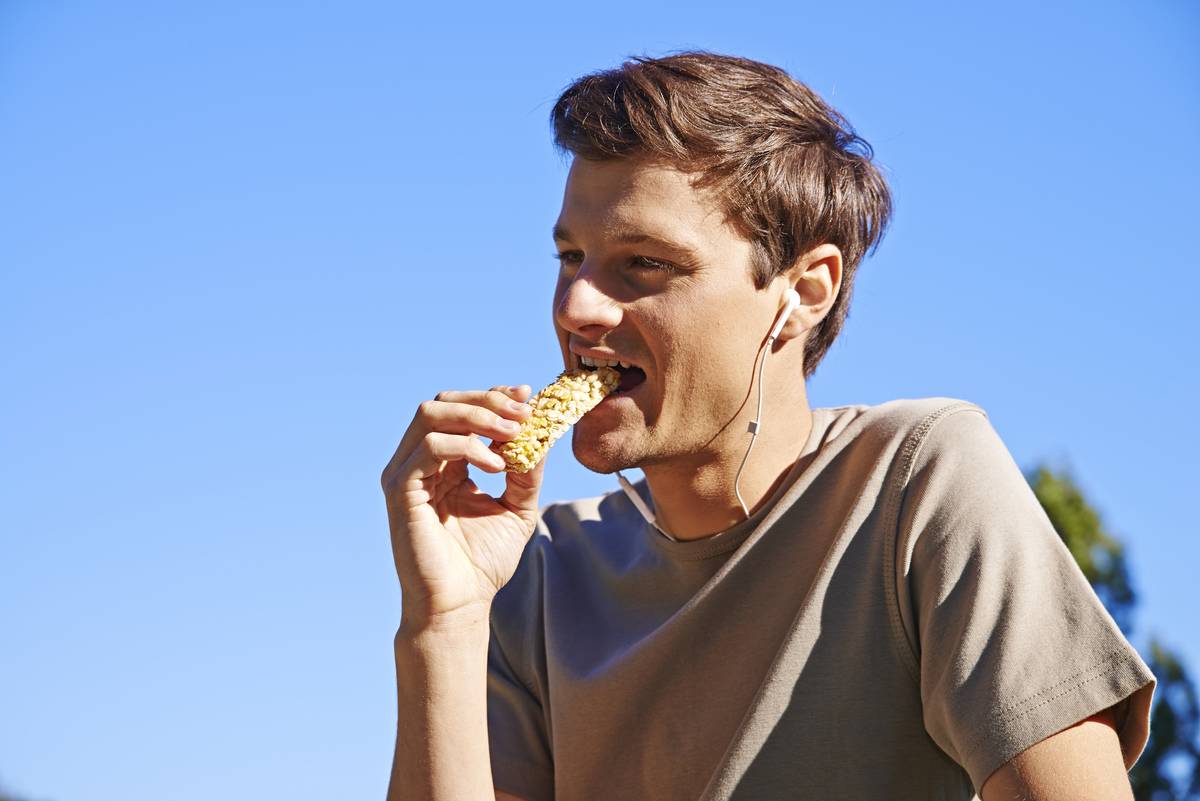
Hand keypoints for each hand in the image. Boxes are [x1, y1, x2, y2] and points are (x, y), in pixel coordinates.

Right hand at [380, 384, 542, 631]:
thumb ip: (527, 471)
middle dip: (486, 400)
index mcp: (444, 463)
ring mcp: (406, 474)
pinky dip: (466, 446)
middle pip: (443, 402)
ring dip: (476, 416)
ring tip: (511, 435)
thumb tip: (543, 432)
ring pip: (431, 415)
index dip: (493, 396)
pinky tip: (496, 466)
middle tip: (523, 413)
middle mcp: (419, 462)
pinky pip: (429, 448)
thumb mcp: (517, 507)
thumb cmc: (482, 562)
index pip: (461, 409)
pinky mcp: (400, 491)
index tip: (527, 395)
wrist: (460, 605)